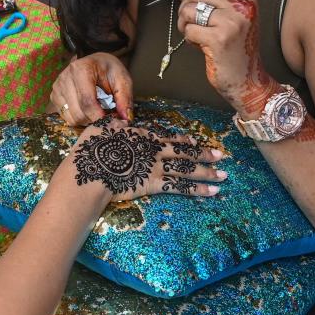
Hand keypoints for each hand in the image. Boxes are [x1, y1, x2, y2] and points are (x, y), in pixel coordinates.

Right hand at [50, 52, 132, 125]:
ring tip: (97, 110)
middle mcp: (65, 77)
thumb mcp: (122, 79)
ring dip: (87, 120)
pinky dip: (79, 118)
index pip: (87, 101)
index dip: (99, 117)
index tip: (110, 122)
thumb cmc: (109, 70)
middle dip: (95, 119)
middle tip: (107, 115)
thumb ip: (125, 98)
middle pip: (78, 112)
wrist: (95, 62)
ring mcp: (57, 88)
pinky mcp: (54, 96)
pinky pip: (66, 118)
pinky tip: (87, 109)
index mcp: (81, 69)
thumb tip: (126, 119)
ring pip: (72, 118)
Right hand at [68, 115, 225, 200]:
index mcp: (143, 136)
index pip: (168, 138)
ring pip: (188, 169)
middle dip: (204, 154)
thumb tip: (121, 122)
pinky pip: (181, 187)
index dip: (183, 140)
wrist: (91, 170)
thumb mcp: (102, 128)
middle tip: (221, 156)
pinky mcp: (155, 184)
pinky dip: (198, 190)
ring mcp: (157, 167)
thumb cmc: (92, 149)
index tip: (194, 141)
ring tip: (224, 176)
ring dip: (207, 172)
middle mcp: (156, 150)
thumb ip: (116, 125)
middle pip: (185, 152)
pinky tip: (213, 192)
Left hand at [171, 0, 280, 117]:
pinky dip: (189, 38)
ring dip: (184, 24)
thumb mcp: (234, 18)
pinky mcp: (219, 38)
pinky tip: (200, 46)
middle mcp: (242, 6)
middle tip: (190, 23)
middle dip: (185, 8)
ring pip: (189, 10)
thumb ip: (216, 0)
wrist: (249, 80)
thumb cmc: (236, 49)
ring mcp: (232, 22)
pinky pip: (189, 30)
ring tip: (196, 35)